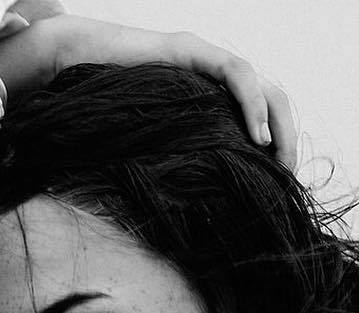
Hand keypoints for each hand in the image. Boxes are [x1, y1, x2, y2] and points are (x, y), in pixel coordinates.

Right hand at [0, 14, 295, 164]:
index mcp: (210, 99)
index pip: (260, 117)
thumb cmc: (105, 115)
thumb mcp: (154, 147)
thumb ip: (178, 164)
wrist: (71, 69)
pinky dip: (253, 104)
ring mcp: (205, 60)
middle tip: (288, 176)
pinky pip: (236, 73)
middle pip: (272, 101)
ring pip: (263, 85)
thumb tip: (194, 214)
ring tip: (277, 158)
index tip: (281, 184)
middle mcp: (214, 77)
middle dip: (287, 138)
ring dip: (277, 124)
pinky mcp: (191, 52)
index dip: (277, 147)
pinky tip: (256, 135)